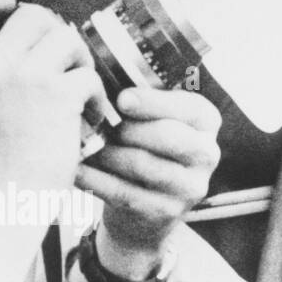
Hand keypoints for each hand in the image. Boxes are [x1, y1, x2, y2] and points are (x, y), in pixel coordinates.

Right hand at [0, 0, 105, 209]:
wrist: (3, 203)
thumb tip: (32, 31)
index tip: (10, 8)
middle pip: (30, 14)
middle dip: (54, 32)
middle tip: (63, 63)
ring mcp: (21, 78)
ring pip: (66, 37)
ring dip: (80, 62)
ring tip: (79, 93)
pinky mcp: (56, 95)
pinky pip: (88, 74)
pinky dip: (96, 97)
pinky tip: (89, 119)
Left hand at [77, 87, 220, 275]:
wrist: (143, 208)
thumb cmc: (139, 145)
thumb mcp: (149, 118)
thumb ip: (136, 96)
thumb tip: (101, 69)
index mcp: (205, 120)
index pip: (188, 107)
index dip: (153, 102)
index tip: (122, 99)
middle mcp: (207, 153)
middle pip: (169, 136)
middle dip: (128, 128)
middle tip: (96, 123)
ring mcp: (190, 187)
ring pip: (143, 164)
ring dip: (105, 153)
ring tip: (79, 143)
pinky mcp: (167, 212)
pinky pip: (125, 192)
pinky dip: (96, 179)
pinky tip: (75, 169)